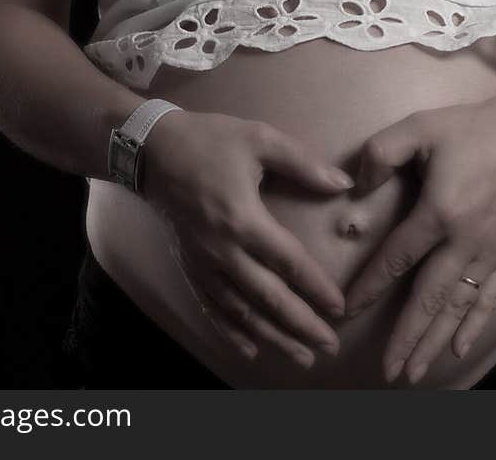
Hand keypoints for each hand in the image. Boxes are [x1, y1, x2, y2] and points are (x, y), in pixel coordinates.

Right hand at [141, 109, 354, 368]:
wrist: (152, 150)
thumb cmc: (209, 141)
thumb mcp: (259, 139)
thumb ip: (303, 163)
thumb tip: (344, 183)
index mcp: (243, 219)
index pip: (288, 262)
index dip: (315, 287)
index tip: (340, 308)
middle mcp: (222, 249)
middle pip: (267, 296)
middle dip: (300, 325)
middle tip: (329, 345)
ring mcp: (203, 262)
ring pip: (241, 310)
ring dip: (272, 336)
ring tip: (301, 356)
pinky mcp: (189, 265)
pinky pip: (211, 306)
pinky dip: (230, 331)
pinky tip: (250, 349)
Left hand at [343, 98, 495, 383]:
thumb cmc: (471, 129)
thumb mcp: (418, 127)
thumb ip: (381, 153)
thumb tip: (356, 187)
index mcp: (439, 213)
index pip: (396, 259)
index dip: (370, 287)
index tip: (347, 310)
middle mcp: (465, 242)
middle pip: (429, 299)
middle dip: (406, 337)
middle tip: (388, 371)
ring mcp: (489, 253)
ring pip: (457, 307)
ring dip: (434, 341)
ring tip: (415, 371)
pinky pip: (488, 298)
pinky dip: (474, 326)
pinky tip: (459, 348)